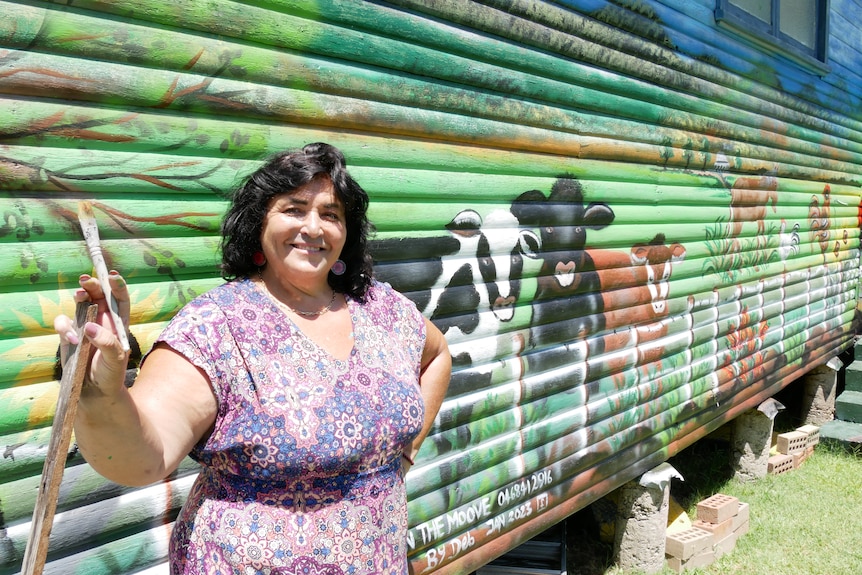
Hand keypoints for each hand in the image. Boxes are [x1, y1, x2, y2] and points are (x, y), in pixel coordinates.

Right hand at [54, 272, 130, 396]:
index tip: (113, 277)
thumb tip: (89, 327)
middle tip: (86, 279)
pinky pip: (63, 323)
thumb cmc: (111, 375)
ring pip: (79, 304)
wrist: (94, 392)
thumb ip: (107, 343)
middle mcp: (101, 321)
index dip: (117, 286)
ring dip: (79, 295)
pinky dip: (65, 327)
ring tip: (80, 294)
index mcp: (118, 323)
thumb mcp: (116, 359)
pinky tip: (74, 340)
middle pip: (97, 295)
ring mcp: (83, 326)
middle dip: (93, 285)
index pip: (120, 299)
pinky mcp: (68, 336)